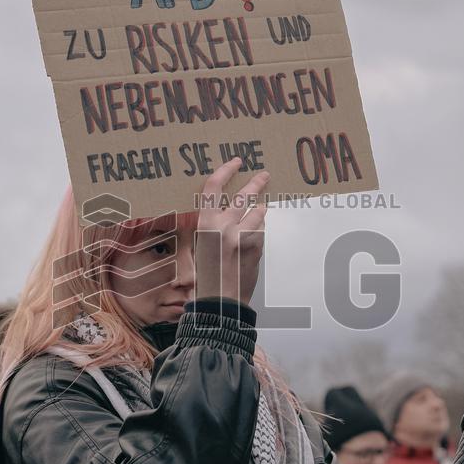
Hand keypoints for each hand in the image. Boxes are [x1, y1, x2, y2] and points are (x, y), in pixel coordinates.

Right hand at [195, 158, 269, 304]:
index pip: (214, 187)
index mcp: (205, 224)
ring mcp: (243, 236)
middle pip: (244, 195)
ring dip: (261, 209)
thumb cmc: (206, 277)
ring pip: (258, 212)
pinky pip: (262, 230)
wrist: (220, 301)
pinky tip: (255, 235)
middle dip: (256, 183)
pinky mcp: (256, 246)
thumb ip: (211, 226)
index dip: (226, 170)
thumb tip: (222, 209)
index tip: (236, 162)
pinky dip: (260, 230)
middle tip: (263, 175)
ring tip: (262, 206)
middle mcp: (224, 226)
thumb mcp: (200, 246)